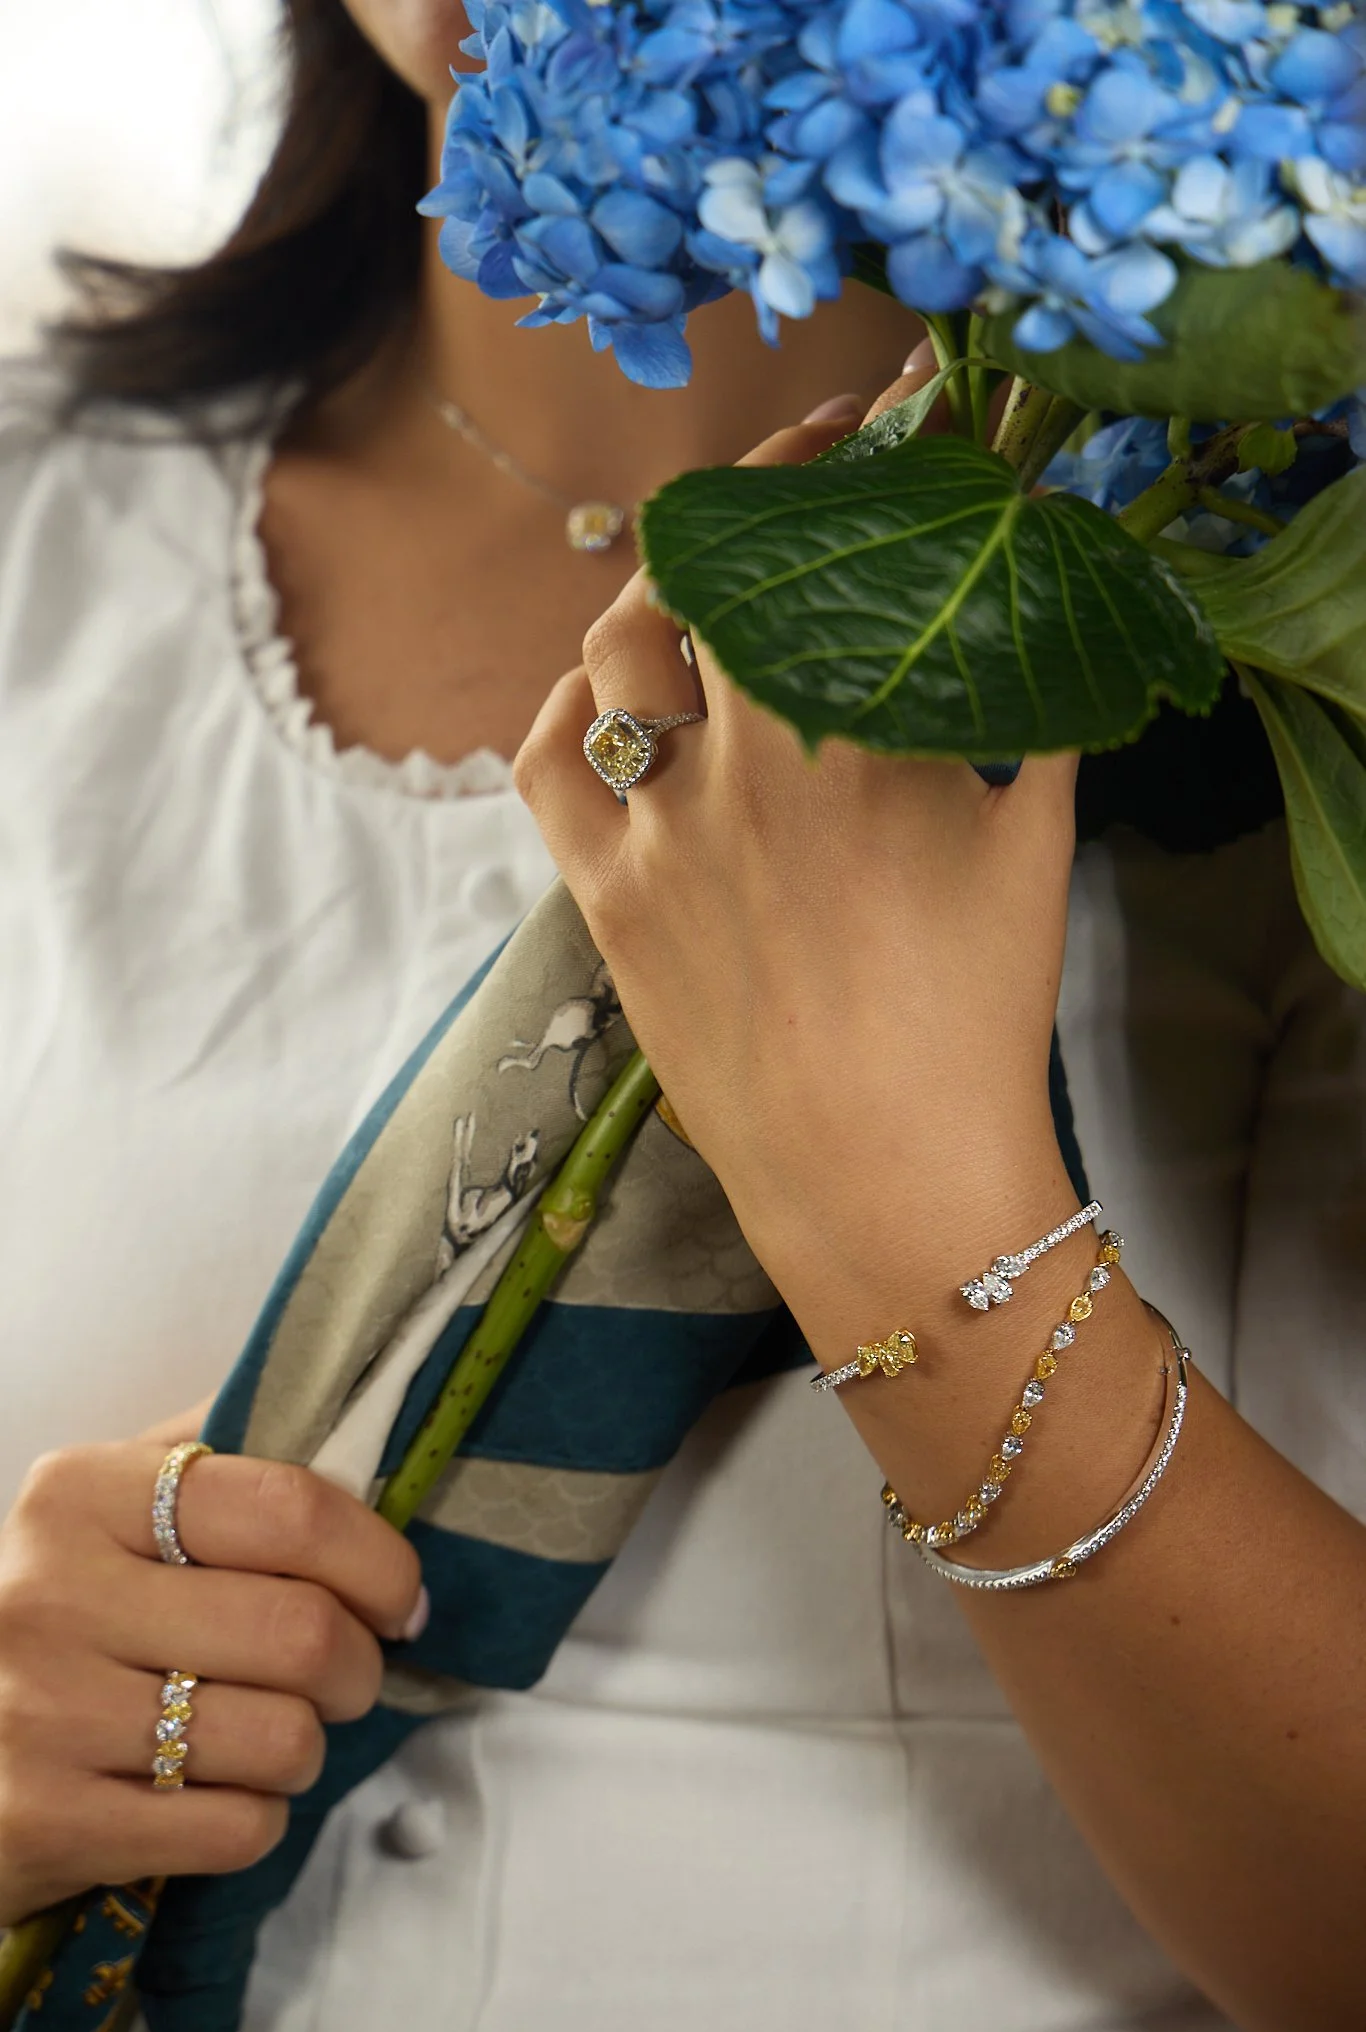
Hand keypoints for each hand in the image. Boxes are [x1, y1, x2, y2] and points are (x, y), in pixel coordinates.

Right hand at [0, 1419, 422, 1922]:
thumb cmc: (66, 1607)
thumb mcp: (115, 1505)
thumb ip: (225, 1455)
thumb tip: (362, 1424)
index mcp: (83, 1494)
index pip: (290, 1509)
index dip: (377, 1558)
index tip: (397, 1594)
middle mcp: (52, 1594)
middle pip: (302, 1631)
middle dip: (360, 1664)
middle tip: (349, 1672)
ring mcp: (42, 1714)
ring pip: (283, 1738)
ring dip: (308, 1744)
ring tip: (275, 1730)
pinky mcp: (45, 1823)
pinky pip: (238, 1828)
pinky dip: (257, 1816)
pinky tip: (217, 1789)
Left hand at [515, 363, 1079, 1360]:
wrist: (885, 1177)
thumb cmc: (975, 1015)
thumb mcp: (1035, 836)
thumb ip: (1031, 692)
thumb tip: (1036, 582)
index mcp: (843, 728)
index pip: (816, 537)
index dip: (834, 456)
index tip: (868, 425)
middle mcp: (730, 758)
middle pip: (706, 568)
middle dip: (754, 501)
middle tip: (799, 490)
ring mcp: (650, 829)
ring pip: (616, 650)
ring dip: (660, 594)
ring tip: (709, 593)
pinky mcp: (601, 896)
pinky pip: (546, 760)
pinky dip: (571, 704)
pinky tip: (612, 694)